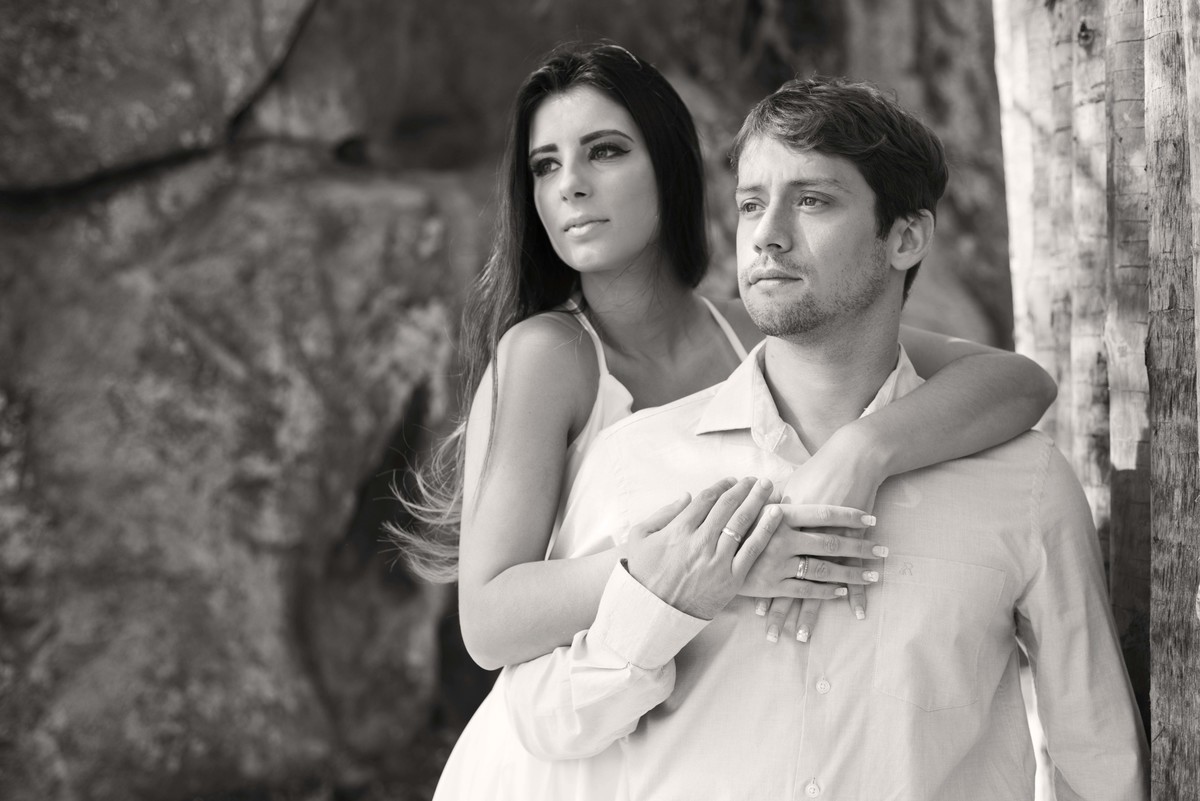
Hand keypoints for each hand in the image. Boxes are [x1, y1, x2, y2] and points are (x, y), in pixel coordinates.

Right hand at [625, 476, 780, 619]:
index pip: (706, 499)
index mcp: (679, 529)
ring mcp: (717, 560)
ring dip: (757, 501)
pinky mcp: (731, 579)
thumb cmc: (644, 574)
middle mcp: (700, 541)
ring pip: (742, 523)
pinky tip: (776, 514)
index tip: (731, 481)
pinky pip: (752, 550)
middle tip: (756, 480)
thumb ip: (663, 513)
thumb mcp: (640, 538)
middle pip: (727, 506)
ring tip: (768, 488)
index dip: (722, 486)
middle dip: (744, 488)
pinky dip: (766, 529)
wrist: (655, 613)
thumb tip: (686, 496)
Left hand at [761, 426, 887, 641]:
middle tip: (772, 636)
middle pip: (788, 581)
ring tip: (803, 637)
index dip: (760, 588)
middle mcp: (801, 538)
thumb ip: (769, 515)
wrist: (851, 460)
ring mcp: (828, 542)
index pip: (766, 563)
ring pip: (819, 583)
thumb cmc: (816, 474)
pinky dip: (856, 594)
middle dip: (779, 611)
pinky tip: (856, 613)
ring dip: (812, 613)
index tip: (752, 613)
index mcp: (781, 526)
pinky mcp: (852, 542)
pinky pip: (855, 571)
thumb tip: (749, 525)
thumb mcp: (787, 493)